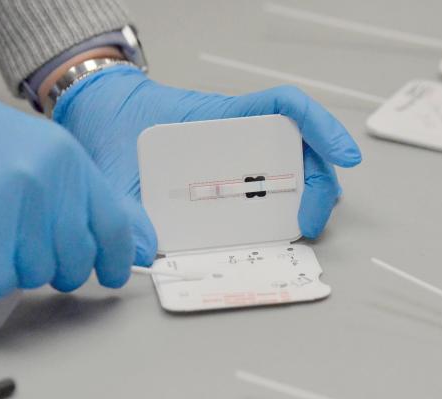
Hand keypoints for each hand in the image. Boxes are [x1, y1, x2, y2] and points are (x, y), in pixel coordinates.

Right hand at [0, 58, 154, 298]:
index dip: (115, 260)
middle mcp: (47, 185)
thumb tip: (130, 244)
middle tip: (29, 249)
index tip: (111, 274)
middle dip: (58, 268)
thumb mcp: (41, 150)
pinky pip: (0, 284)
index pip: (113, 228)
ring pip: (37, 276)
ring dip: (17, 268)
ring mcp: (9, 211)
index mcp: (70, 162)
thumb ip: (85, 194)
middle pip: (76, 262)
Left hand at [52, 66, 361, 238]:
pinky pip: (267, 192)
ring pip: (293, 173)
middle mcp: (239, 135)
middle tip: (309, 222)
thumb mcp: (118, 166)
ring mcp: (239, 158)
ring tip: (299, 230)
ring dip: (307, 199)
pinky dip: (281, 211)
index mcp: (222, 118)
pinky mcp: (231, 182)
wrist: (97, 118)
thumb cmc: (115, 129)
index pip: (286, 107)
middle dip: (319, 185)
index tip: (344, 157)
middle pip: (302, 151)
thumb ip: (127, 206)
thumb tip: (142, 248)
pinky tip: (279, 230)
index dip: (322, 128)